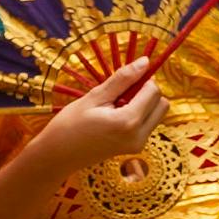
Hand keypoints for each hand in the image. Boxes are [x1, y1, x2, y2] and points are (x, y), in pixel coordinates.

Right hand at [35, 59, 168, 174]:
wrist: (57, 156)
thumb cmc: (69, 125)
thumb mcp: (94, 97)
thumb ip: (122, 79)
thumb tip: (145, 62)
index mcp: (128, 122)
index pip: (154, 91)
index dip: (143, 79)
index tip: (125, 77)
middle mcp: (139, 136)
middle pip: (162, 104)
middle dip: (147, 92)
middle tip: (120, 91)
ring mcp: (138, 144)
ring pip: (157, 114)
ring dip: (144, 103)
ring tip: (115, 105)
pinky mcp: (135, 148)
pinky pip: (147, 124)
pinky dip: (138, 114)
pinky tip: (114, 115)